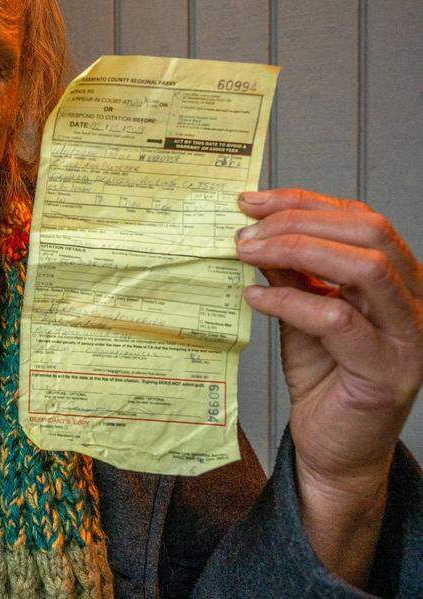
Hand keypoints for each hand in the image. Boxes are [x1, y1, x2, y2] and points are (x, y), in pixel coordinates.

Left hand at [235, 188, 421, 584]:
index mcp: (398, 278)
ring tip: (246, 254)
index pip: (359, 218)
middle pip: (369, 231)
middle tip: (245, 231)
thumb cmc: (325, 379)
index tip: (251, 200)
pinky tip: (255, 299)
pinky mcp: (387, 372)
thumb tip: (254, 231)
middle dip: (299, 220)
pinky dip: (290, 302)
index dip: (304, 201)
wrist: (335, 449)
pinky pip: (337, 320)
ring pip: (365, 268)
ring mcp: (408, 337)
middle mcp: (414, 301)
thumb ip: (290, 274)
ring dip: (296, 251)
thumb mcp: (300, 313)